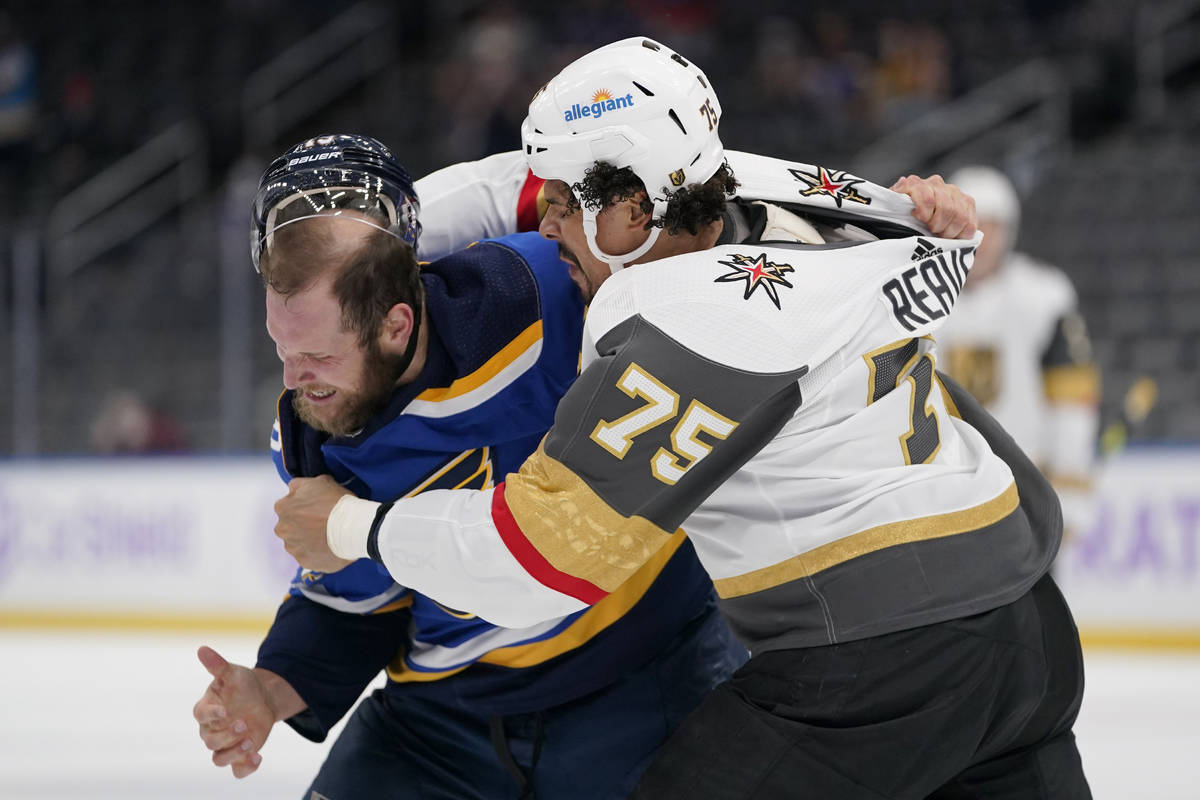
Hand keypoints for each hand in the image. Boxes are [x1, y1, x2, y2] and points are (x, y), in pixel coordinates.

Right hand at [192, 646, 274, 778]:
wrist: (262, 698)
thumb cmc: (242, 685)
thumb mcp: (233, 672)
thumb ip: (217, 665)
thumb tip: (202, 649)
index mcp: (207, 709)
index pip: (201, 715)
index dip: (211, 715)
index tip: (225, 711)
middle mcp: (212, 730)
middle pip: (211, 741)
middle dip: (227, 735)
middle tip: (244, 723)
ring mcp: (225, 744)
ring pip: (219, 759)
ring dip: (234, 753)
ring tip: (251, 742)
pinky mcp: (238, 754)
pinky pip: (237, 770)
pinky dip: (246, 768)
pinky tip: (259, 758)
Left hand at [274, 475, 354, 572]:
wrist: (353, 528)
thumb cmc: (336, 503)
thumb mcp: (319, 481)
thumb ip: (300, 485)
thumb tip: (294, 489)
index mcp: (283, 508)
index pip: (288, 506)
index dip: (304, 506)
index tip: (317, 507)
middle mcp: (283, 529)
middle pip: (290, 526)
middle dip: (303, 525)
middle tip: (323, 522)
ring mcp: (293, 548)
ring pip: (299, 543)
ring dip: (309, 540)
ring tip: (328, 536)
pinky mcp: (305, 562)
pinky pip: (309, 557)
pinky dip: (317, 553)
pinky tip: (330, 546)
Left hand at [891, 174, 976, 238]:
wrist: (913, 220)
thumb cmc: (899, 217)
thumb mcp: (891, 210)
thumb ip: (894, 199)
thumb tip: (902, 183)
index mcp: (916, 184)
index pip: (927, 196)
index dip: (924, 213)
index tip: (919, 220)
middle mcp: (937, 184)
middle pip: (946, 208)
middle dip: (937, 225)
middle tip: (930, 231)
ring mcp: (954, 192)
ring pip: (960, 216)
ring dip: (949, 231)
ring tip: (939, 234)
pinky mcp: (968, 203)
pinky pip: (970, 223)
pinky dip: (960, 234)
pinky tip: (950, 235)